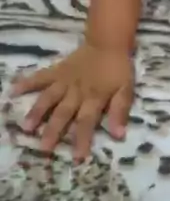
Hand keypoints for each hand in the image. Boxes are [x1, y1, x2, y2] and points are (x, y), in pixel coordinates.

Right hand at [12, 43, 133, 161]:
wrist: (108, 42)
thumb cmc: (118, 69)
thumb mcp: (126, 89)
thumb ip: (120, 111)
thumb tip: (118, 134)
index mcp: (94, 97)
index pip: (87, 121)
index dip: (82, 140)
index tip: (77, 158)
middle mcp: (76, 91)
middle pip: (64, 113)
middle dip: (54, 131)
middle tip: (43, 149)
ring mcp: (64, 81)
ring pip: (48, 98)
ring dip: (37, 112)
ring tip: (26, 128)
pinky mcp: (56, 71)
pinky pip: (40, 77)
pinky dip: (26, 83)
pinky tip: (13, 91)